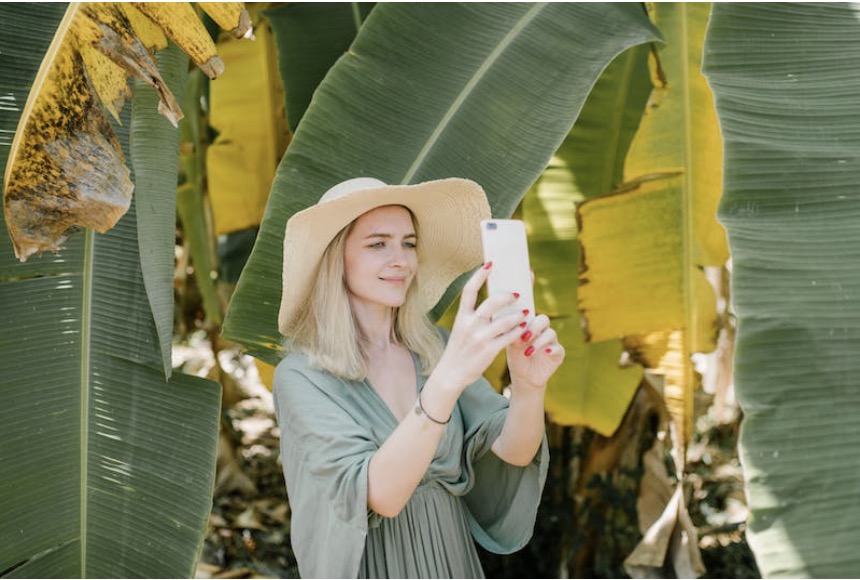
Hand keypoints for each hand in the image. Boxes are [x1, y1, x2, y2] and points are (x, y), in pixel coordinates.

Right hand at [434, 263, 527, 390]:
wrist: (451, 374)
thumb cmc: (459, 350)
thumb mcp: (461, 330)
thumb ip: (474, 317)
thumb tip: (495, 303)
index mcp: (461, 317)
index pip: (469, 291)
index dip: (479, 275)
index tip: (490, 263)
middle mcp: (469, 325)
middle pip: (491, 303)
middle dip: (507, 296)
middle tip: (517, 294)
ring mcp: (479, 338)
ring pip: (504, 321)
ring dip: (518, 316)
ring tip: (525, 313)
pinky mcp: (488, 351)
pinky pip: (508, 337)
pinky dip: (518, 332)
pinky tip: (523, 329)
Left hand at [506, 313, 564, 390]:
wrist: (523, 376)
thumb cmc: (516, 357)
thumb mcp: (511, 346)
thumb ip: (512, 335)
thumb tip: (512, 326)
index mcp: (531, 326)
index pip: (531, 314)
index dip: (525, 318)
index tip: (517, 325)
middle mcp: (543, 331)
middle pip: (544, 320)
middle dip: (535, 327)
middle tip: (525, 337)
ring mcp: (552, 342)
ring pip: (551, 333)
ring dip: (539, 342)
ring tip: (528, 352)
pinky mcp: (558, 354)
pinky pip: (558, 349)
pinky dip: (552, 349)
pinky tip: (545, 352)